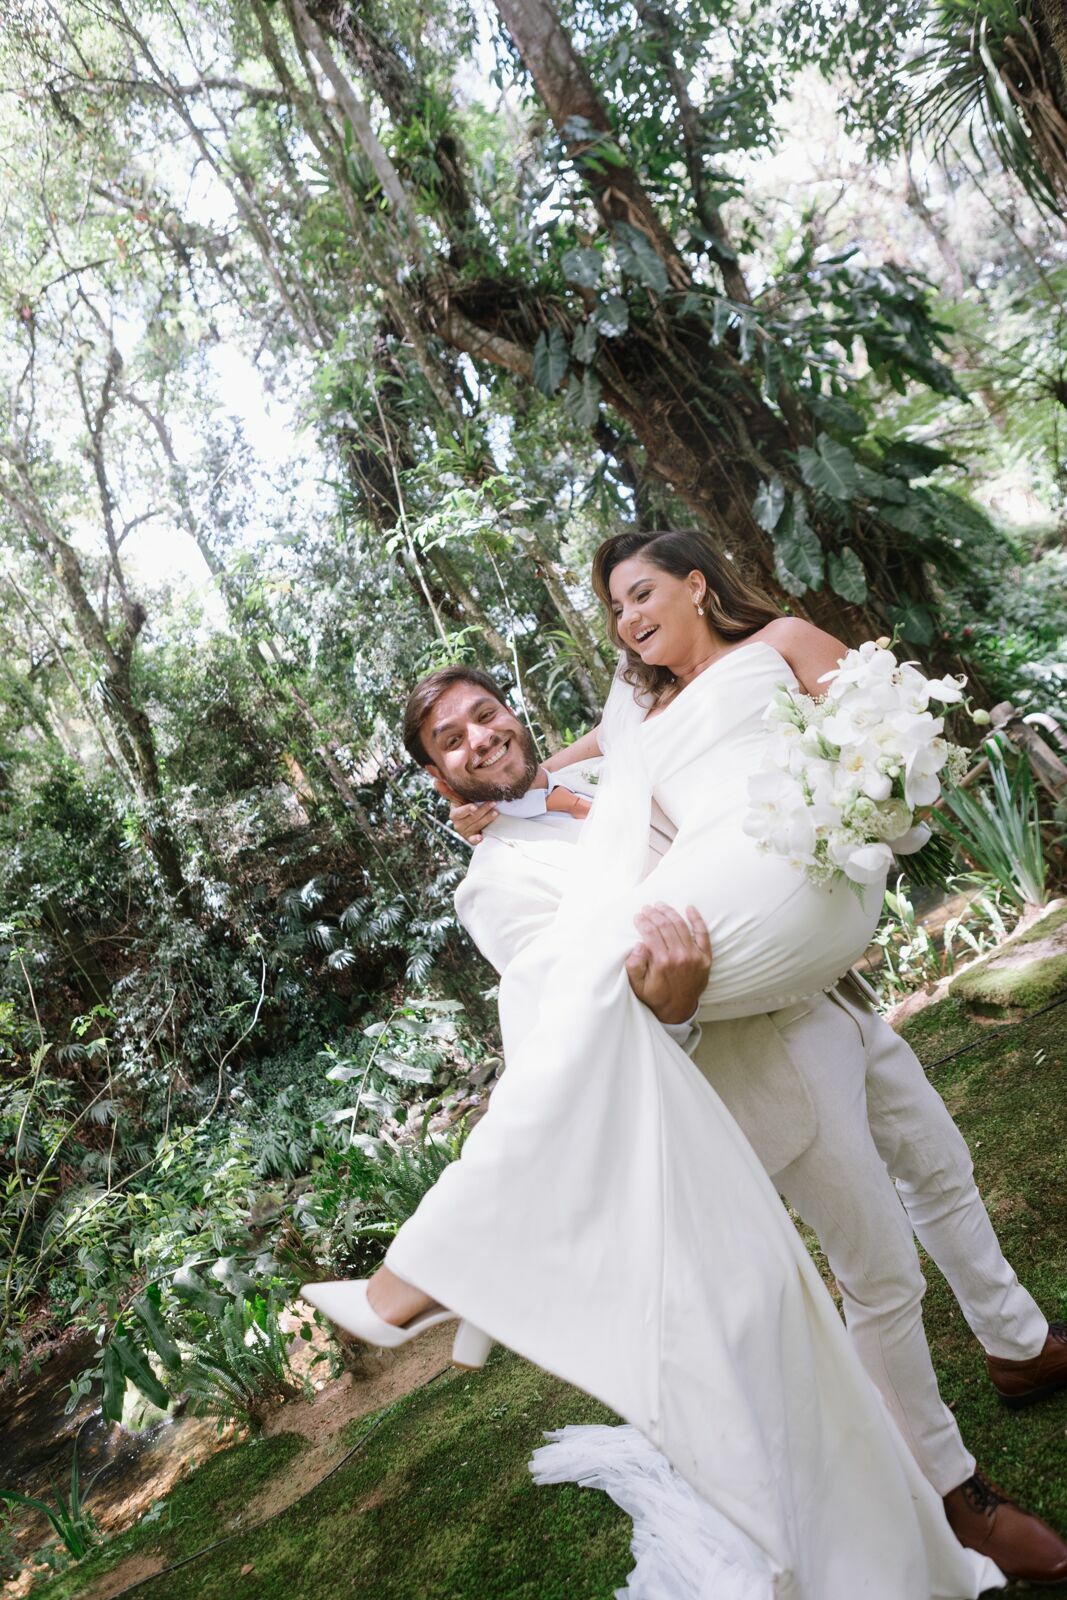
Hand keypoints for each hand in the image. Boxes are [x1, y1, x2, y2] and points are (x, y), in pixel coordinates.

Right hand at [434, 776, 497, 843]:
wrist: (473, 818)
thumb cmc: (466, 805)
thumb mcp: (459, 798)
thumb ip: (449, 791)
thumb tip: (436, 782)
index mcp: (454, 813)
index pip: (459, 812)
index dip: (466, 810)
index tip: (474, 807)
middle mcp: (457, 824)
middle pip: (471, 818)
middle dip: (483, 810)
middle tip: (493, 803)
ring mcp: (464, 832)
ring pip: (477, 826)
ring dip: (486, 819)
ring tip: (496, 812)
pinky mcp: (471, 839)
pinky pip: (473, 841)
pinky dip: (476, 839)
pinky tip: (481, 837)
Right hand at [625, 903, 710, 1025]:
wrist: (678, 1009)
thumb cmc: (655, 996)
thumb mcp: (637, 985)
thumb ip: (634, 965)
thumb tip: (639, 944)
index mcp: (662, 962)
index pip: (651, 933)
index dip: (643, 922)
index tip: (637, 916)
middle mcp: (680, 956)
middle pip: (665, 926)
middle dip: (654, 914)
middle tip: (647, 908)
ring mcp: (694, 956)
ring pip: (681, 926)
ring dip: (670, 912)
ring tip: (660, 905)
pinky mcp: (705, 957)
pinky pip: (703, 934)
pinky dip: (697, 920)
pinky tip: (690, 908)